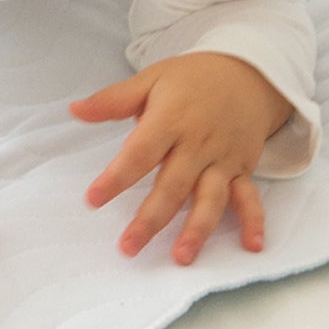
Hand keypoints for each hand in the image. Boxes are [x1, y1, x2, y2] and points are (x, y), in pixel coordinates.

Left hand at [71, 53, 289, 265]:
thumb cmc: (193, 80)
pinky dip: (253, 221)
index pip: (140, 153)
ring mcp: (223, 159)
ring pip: (210, 199)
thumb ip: (113, 100)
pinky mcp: (243, 168)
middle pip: (173, 186)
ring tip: (181, 257)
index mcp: (171, 120)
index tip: (93, 200)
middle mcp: (198, 144)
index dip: (116, 178)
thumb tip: (75, 110)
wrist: (247, 72)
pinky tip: (251, 246)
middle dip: (151, 219)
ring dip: (197, 229)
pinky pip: (250, 197)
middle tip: (128, 247)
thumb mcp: (151, 79)